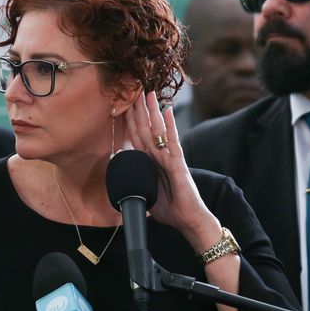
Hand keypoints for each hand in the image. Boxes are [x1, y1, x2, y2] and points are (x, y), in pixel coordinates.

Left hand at [124, 91, 219, 250]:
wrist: (189, 221)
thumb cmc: (170, 210)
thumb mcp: (146, 196)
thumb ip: (135, 188)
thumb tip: (120, 188)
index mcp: (150, 162)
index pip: (137, 137)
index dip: (130, 122)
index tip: (123, 105)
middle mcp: (160, 156)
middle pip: (146, 129)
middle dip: (139, 110)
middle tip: (134, 89)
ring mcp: (170, 157)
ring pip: (158, 130)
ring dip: (152, 111)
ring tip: (149, 93)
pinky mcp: (178, 164)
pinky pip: (173, 141)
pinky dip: (170, 125)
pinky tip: (168, 110)